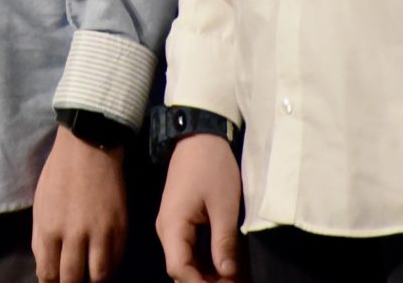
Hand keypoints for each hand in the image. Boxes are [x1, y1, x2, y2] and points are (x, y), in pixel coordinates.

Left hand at [34, 124, 128, 282]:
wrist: (89, 148)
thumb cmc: (59, 174)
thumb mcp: (40, 206)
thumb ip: (40, 239)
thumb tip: (45, 269)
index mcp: (49, 229)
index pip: (48, 274)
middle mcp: (74, 236)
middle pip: (73, 279)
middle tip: (72, 282)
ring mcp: (101, 233)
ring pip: (98, 276)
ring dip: (93, 281)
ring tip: (89, 276)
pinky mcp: (121, 228)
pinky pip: (117, 259)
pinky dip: (110, 267)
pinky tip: (103, 263)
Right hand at [156, 133, 242, 282]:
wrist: (200, 134)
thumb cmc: (212, 167)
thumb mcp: (224, 206)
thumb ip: (224, 242)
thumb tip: (227, 275)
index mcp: (172, 226)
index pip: (179, 269)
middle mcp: (167, 229)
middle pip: (181, 268)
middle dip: (206, 281)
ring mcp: (173, 224)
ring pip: (187, 260)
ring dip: (209, 272)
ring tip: (235, 278)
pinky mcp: (182, 219)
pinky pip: (191, 247)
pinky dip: (208, 259)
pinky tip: (228, 264)